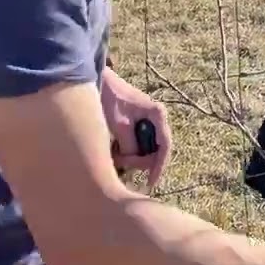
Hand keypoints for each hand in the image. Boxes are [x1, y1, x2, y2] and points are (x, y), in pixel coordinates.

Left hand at [100, 68, 171, 190]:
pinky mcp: (138, 125)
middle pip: (155, 151)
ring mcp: (148, 122)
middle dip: (139, 162)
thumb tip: (136, 163)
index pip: (165, 146)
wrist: (99, 82)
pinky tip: (115, 149)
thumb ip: (130, 145)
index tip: (150, 182)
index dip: (159, 166)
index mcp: (157, 115)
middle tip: (120, 163)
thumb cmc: (110, 98)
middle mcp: (156, 119)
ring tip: (114, 154)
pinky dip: (128, 151)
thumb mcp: (119, 124)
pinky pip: (138, 144)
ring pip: (145, 150)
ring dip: (131, 157)